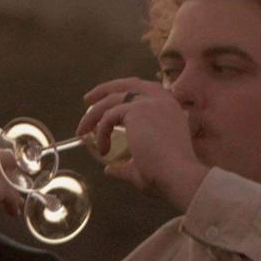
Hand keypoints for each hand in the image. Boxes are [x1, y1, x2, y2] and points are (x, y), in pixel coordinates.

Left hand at [78, 78, 208, 211]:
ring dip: (93, 115)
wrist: (178, 176)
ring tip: (82, 131)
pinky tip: (103, 148)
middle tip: (87, 100)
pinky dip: (101, 132)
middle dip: (104, 90)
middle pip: (127, 84)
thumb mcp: (143, 167)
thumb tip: (110, 170)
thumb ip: (126, 166)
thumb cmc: (167, 176)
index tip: (106, 101)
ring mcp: (150, 101)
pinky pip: (109, 116)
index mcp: (169, 107)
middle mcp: (162, 99)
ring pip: (112, 99)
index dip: (123, 92)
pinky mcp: (138, 109)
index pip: (143, 89)